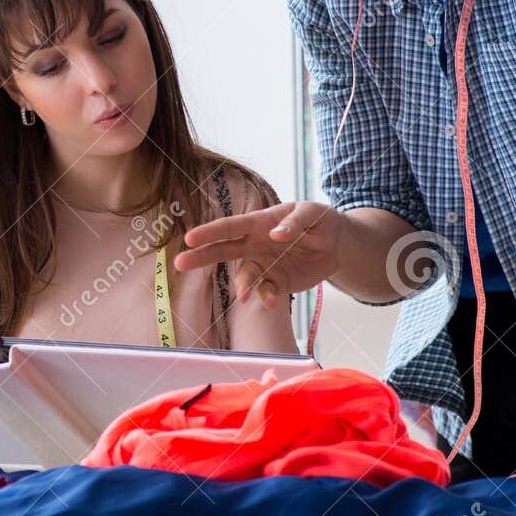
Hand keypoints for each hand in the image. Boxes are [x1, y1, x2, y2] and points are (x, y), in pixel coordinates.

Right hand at [172, 201, 343, 308]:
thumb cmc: (320, 219)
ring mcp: (264, 264)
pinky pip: (266, 291)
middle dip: (200, 256)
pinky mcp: (276, 282)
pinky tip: (272, 302)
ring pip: (244, 276)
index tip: (190, 239)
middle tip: (179, 263)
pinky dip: (266, 297)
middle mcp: (255, 243)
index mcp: (260, 222)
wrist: (336, 244)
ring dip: (243, 286)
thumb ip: (295, 221)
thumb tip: (275, 234)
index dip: (210, 232)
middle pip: (222, 249)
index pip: (230, 227)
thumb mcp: (314, 213)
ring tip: (245, 296)